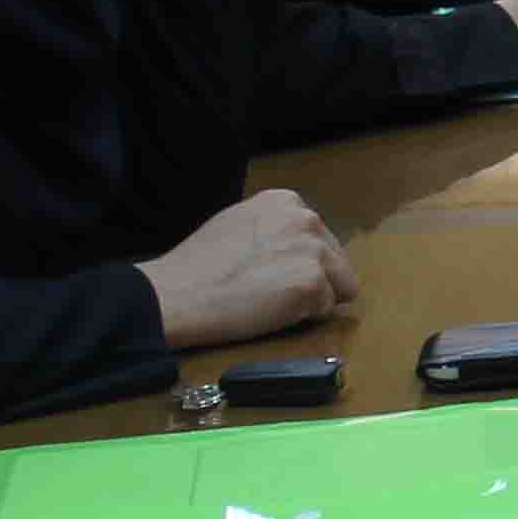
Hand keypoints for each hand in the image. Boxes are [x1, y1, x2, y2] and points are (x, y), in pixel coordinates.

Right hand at [137, 189, 355, 349]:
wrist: (177, 294)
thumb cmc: (198, 267)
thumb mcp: (239, 224)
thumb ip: (273, 228)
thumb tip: (293, 246)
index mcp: (286, 202)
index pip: (320, 237)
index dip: (300, 261)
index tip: (274, 271)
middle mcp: (305, 218)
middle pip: (336, 260)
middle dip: (313, 279)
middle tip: (270, 291)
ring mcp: (312, 249)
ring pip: (339, 284)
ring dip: (312, 298)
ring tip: (271, 301)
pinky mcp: (312, 281)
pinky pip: (326, 308)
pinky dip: (304, 316)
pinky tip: (271, 312)